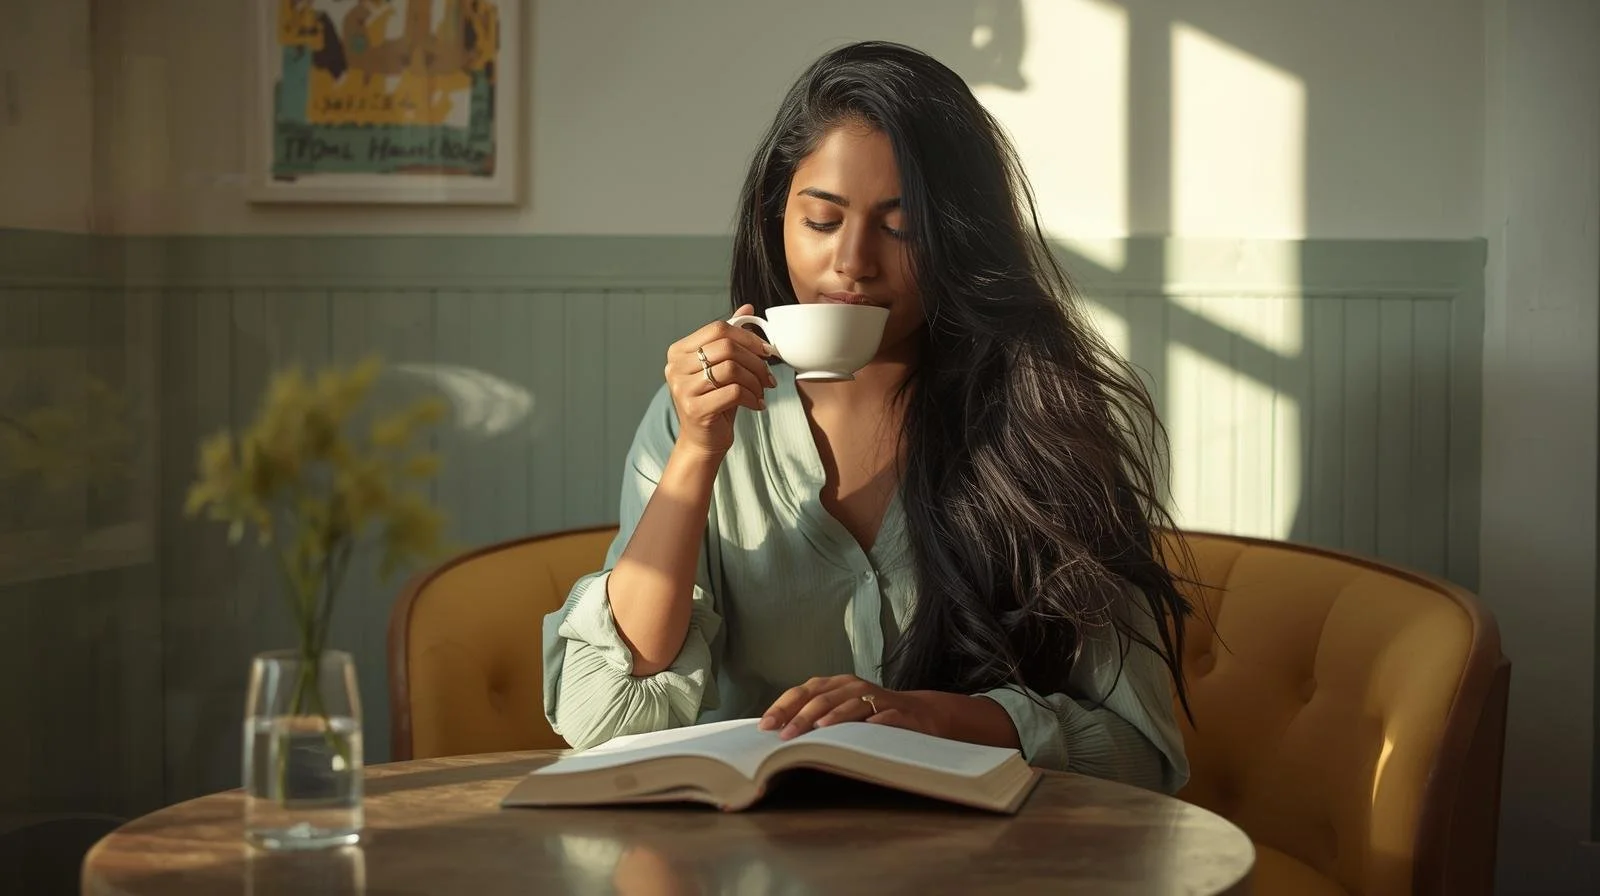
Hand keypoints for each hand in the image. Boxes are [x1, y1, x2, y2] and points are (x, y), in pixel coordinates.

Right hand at [665, 304, 776, 456]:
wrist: (703, 440)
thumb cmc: (714, 400)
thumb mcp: (722, 366)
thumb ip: (731, 337)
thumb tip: (748, 308)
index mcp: (678, 351)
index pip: (717, 328)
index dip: (747, 337)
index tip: (766, 351)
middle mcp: (675, 367)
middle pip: (726, 347)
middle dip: (755, 361)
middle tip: (768, 375)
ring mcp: (682, 388)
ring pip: (732, 369)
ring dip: (755, 380)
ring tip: (762, 391)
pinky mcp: (695, 409)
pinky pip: (734, 392)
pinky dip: (753, 397)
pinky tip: (757, 404)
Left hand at [758, 674, 948, 740]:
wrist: (919, 713)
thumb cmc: (870, 716)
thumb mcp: (840, 712)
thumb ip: (813, 718)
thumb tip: (775, 735)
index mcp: (835, 685)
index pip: (803, 692)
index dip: (783, 707)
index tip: (765, 726)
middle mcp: (853, 687)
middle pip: (823, 699)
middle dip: (801, 717)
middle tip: (785, 737)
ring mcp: (877, 698)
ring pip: (851, 704)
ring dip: (835, 717)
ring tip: (819, 730)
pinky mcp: (900, 712)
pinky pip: (886, 716)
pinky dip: (876, 722)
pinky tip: (866, 729)